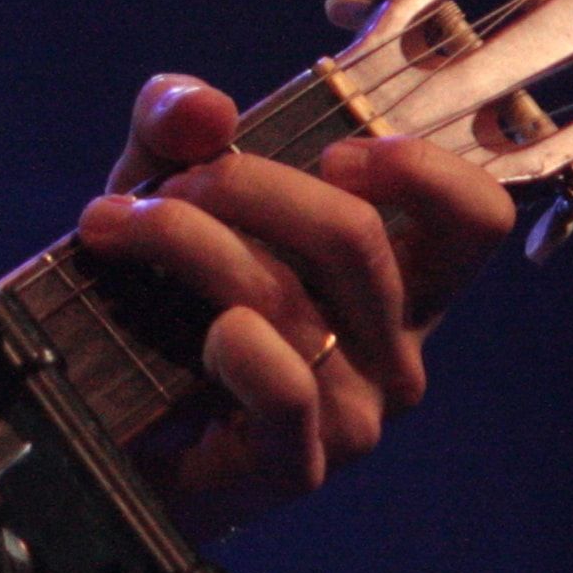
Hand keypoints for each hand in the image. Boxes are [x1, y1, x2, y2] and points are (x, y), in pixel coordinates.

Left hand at [71, 74, 512, 537]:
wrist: (98, 424)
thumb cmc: (155, 300)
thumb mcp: (163, 185)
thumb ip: (177, 123)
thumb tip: (208, 108)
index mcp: (392, 282)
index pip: (474, 219)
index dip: (421, 169)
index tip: (332, 154)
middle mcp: (391, 349)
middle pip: (354, 235)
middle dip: (239, 184)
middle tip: (160, 188)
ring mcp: (353, 412)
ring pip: (289, 295)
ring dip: (185, 241)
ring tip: (114, 228)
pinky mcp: (297, 463)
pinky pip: (284, 385)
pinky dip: (231, 342)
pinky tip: (191, 330)